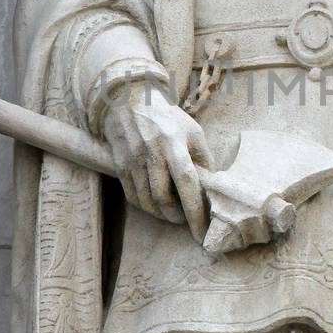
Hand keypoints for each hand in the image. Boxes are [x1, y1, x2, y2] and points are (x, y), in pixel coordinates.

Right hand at [101, 82, 208, 240]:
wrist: (129, 101)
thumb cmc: (167, 118)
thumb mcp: (192, 131)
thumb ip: (203, 159)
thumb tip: (211, 189)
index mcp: (173, 142)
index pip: (186, 181)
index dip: (195, 209)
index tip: (203, 231)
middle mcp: (151, 152)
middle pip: (163, 197)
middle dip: (178, 217)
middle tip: (188, 221)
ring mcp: (133, 160)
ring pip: (147, 201)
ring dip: (163, 215)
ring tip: (174, 215)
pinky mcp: (120, 166)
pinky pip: (133, 198)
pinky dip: (147, 208)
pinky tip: (156, 206)